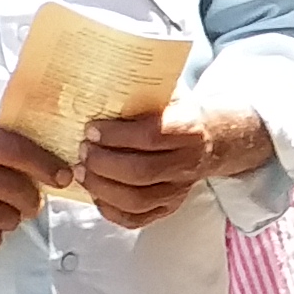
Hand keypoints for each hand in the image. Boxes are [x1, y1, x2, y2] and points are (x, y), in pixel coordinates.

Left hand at [78, 101, 263, 228]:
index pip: (152, 136)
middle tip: (83, 151)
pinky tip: (95, 193)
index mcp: (189, 130)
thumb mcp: (167, 92)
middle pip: (142, 172)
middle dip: (103, 163)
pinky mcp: (168, 208)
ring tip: (81, 172)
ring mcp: (178, 190)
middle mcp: (187, 163)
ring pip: (137, 200)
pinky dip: (110, 210)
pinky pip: (136, 220)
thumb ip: (142, 88)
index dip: (116, 135)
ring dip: (101, 187)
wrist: (211, 139)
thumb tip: (101, 73)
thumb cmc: (177, 112)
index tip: (91, 129)